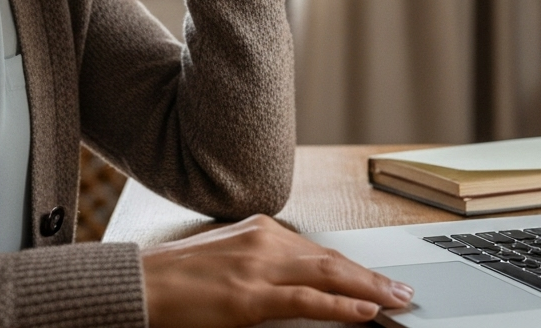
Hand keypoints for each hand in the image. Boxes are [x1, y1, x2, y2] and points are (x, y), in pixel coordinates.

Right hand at [140, 215, 413, 326]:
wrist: (136, 284)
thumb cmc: (176, 279)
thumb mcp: (227, 259)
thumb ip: (262, 264)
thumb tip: (297, 283)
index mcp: (260, 230)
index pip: (319, 250)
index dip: (354, 267)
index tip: (379, 278)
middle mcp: (264, 241)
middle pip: (332, 259)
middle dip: (372, 276)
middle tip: (404, 291)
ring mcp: (258, 268)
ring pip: (328, 275)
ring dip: (369, 289)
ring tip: (397, 301)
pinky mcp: (248, 297)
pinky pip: (306, 301)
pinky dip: (341, 305)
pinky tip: (365, 311)